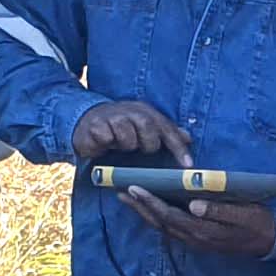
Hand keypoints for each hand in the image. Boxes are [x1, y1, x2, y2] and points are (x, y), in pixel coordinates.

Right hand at [71, 99, 193, 165]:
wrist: (87, 121)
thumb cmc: (121, 128)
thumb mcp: (143, 129)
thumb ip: (165, 133)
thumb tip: (188, 137)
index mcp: (145, 112)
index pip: (167, 128)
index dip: (178, 147)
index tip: (187, 165)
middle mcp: (130, 111)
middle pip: (148, 126)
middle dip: (148, 143)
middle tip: (141, 149)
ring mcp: (112, 116)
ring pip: (127, 136)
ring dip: (125, 144)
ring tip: (119, 144)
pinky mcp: (96, 125)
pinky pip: (107, 137)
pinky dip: (107, 143)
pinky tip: (104, 142)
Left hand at [121, 183, 275, 259]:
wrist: (270, 242)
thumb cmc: (258, 222)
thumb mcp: (243, 213)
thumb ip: (219, 210)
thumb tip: (194, 205)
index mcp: (203, 231)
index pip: (169, 215)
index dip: (150, 202)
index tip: (134, 188)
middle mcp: (194, 238)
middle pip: (160, 222)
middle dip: (139, 207)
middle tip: (120, 191)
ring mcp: (195, 241)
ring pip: (162, 226)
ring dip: (144, 212)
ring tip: (129, 198)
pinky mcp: (198, 239)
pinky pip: (171, 228)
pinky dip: (157, 216)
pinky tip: (150, 208)